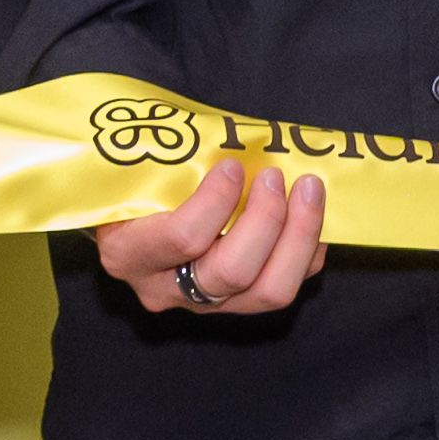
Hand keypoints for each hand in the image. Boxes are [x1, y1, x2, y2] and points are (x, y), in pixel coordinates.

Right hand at [90, 156, 326, 319]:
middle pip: (231, 271)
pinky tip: (311, 214)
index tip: (232, 165)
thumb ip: (172, 158)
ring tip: (309, 190)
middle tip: (275, 177)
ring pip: (268, 291)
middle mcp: (165, 289)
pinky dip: (308, 250)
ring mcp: (205, 303)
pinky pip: (286, 285)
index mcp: (129, 253)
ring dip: (298, 237)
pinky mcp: (238, 304)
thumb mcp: (136, 170)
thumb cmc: (132, 185)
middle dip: (266, 220)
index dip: (216, 202)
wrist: (127, 223)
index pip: (182, 238)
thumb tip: (233, 135)